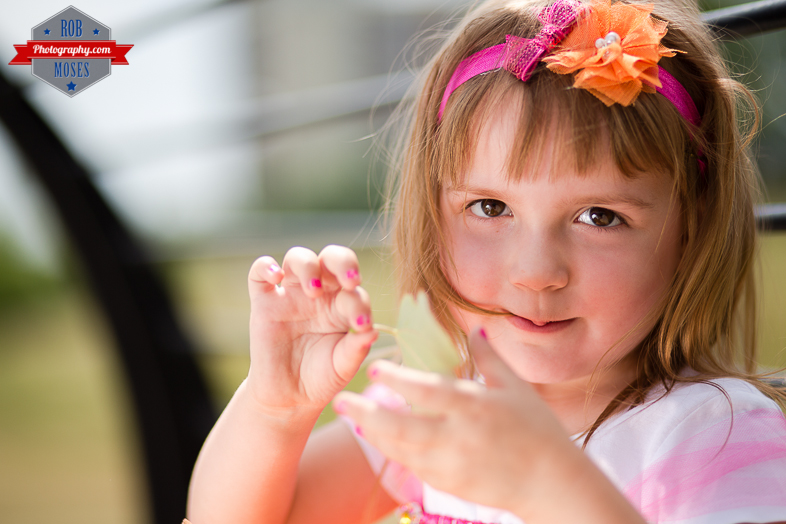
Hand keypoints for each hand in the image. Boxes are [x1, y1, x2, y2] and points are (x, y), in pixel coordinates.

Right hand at [247, 245, 377, 415]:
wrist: (287, 398)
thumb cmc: (320, 378)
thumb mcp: (342, 366)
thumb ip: (356, 348)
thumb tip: (373, 331)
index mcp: (342, 306)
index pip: (354, 291)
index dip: (360, 302)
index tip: (361, 324)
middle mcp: (319, 295)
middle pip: (331, 258)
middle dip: (343, 261)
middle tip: (350, 280)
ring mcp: (290, 295)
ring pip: (298, 258)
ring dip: (308, 266)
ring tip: (313, 289)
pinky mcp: (264, 302)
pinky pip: (259, 273)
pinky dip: (266, 266)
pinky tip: (276, 277)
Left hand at [333, 328, 582, 517]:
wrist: (551, 484)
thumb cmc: (538, 430)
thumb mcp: (516, 388)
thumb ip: (489, 358)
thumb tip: (475, 328)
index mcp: (475, 407)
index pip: (428, 391)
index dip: (398, 380)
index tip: (373, 368)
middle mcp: (457, 437)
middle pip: (401, 427)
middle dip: (366, 414)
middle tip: (339, 401)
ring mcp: (450, 464)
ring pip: (400, 450)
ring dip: (373, 434)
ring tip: (352, 418)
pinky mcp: (448, 484)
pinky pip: (412, 466)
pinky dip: (392, 451)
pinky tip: (378, 438)